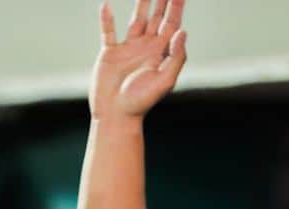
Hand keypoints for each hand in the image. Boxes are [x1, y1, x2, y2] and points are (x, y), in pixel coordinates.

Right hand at [90, 0, 187, 120]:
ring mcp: (127, 50)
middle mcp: (145, 48)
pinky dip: (106, 19)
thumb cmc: (140, 103)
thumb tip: (183, 31)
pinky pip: (108, 32)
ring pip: (136, 19)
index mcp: (160, 54)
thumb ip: (176, 57)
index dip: (176, 6)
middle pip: (156, 17)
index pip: (171, 24)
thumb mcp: (164, 82)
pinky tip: (106, 4)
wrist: (116, 117)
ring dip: (141, 3)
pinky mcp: (110, 54)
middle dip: (162, 0)